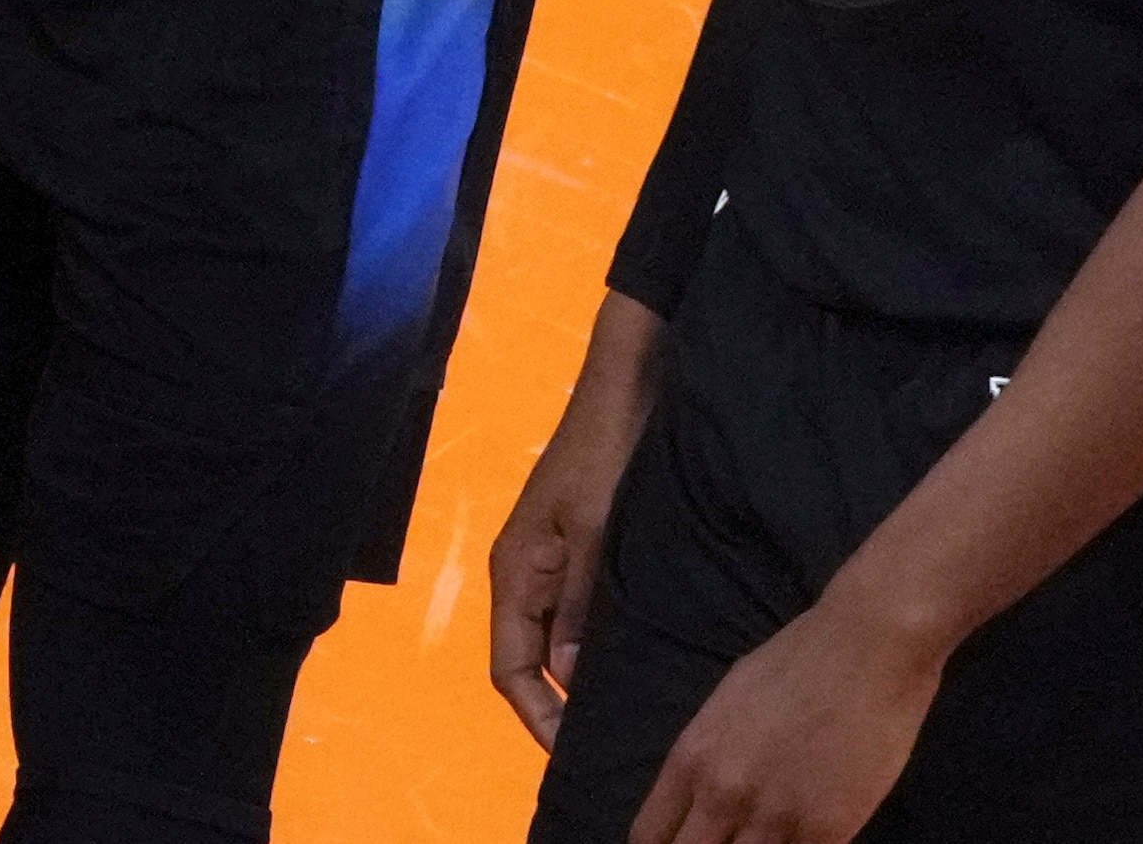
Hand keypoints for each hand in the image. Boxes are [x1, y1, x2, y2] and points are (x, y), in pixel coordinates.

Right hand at [490, 304, 664, 748]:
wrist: (625, 387)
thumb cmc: (606, 457)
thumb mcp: (595, 535)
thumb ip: (581, 607)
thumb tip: (571, 680)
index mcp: (513, 573)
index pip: (510, 670)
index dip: (537, 718)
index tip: (578, 756)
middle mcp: (523, 574)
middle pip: (528, 662)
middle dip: (558, 709)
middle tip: (610, 747)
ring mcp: (549, 561)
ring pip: (555, 641)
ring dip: (580, 679)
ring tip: (626, 713)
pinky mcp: (577, 549)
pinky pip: (575, 616)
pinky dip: (595, 646)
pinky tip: (631, 661)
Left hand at [627, 589, 944, 843]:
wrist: (865, 649)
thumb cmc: (796, 665)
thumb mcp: (726, 706)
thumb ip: (710, 759)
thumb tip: (704, 798)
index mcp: (691, 759)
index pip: (649, 836)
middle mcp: (723, 794)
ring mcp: (775, 817)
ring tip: (767, 839)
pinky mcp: (828, 830)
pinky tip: (806, 841)